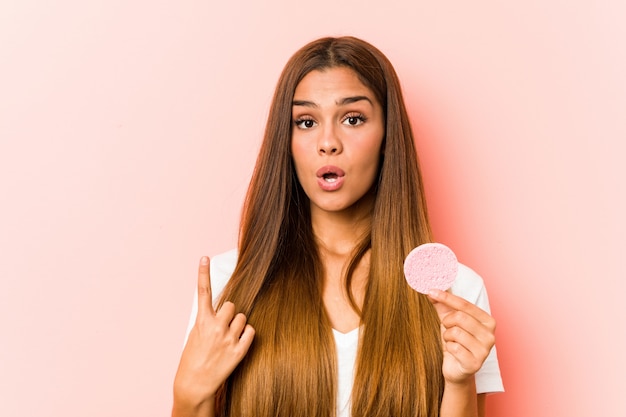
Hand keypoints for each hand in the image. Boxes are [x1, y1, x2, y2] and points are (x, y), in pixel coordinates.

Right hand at [173, 256, 254, 407]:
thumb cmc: (192, 359)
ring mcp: (228, 339)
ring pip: (242, 317)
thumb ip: (206, 321)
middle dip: (228, 313)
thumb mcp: (194, 336)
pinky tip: (238, 342)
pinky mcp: (239, 351)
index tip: (204, 258)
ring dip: (237, 324)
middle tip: (222, 326)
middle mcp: (216, 328)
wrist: (195, 384)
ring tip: (228, 337)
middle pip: (231, 304)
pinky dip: (246, 335)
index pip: (203, 292)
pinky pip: (250, 331)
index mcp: (202, 322)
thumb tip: (218, 311)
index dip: (203, 273)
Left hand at [428, 289, 495, 384]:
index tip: (431, 291)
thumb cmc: (455, 341)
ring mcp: (484, 350)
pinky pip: (453, 348)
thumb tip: (431, 291)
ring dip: (447, 336)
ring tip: (451, 341)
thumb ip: (442, 305)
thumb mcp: (449, 320)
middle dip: (447, 322)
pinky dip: (448, 348)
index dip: (446, 297)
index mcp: (487, 321)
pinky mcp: (475, 363)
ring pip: (456, 332)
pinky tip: (454, 352)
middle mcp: (490, 335)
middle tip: (447, 328)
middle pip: (460, 317)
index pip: (465, 304)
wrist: (456, 368)